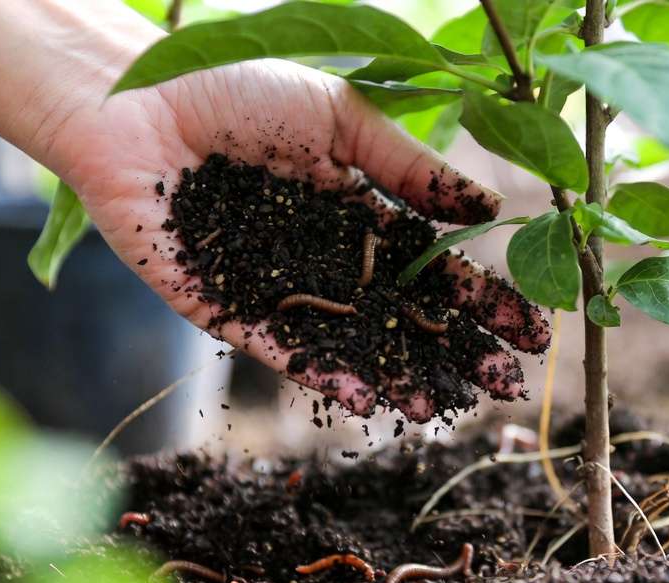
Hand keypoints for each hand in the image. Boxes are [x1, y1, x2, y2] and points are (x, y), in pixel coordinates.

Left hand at [48, 60, 550, 420]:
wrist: (138, 97)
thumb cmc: (237, 88)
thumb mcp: (342, 117)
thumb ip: (409, 167)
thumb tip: (490, 204)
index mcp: (362, 214)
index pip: (436, 267)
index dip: (483, 299)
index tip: (530, 331)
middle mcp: (328, 259)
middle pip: (404, 316)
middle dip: (455, 351)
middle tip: (503, 385)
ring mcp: (281, 288)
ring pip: (352, 343)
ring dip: (397, 378)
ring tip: (440, 408)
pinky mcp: (227, 307)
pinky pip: (282, 347)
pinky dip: (323, 372)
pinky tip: (365, 398)